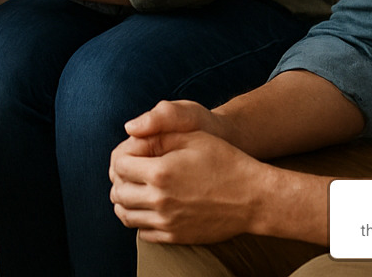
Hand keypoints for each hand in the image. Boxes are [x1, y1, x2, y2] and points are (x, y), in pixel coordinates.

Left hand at [110, 100, 263, 243]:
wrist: (253, 198)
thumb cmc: (225, 161)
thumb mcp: (192, 136)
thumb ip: (157, 135)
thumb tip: (131, 135)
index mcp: (160, 172)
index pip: (119, 166)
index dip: (121, 156)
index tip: (131, 154)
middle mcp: (159, 200)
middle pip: (118, 192)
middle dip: (119, 179)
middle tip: (130, 172)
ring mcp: (167, 222)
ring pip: (126, 215)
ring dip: (124, 201)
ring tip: (134, 190)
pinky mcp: (175, 237)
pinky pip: (142, 232)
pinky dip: (138, 219)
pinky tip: (148, 207)